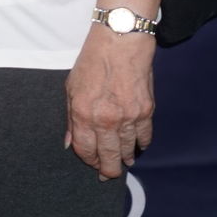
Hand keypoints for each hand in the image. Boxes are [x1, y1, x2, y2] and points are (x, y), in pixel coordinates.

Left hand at [65, 28, 155, 179]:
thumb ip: (71, 118)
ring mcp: (128, 117)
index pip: (85, 150)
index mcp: (83, 113)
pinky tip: (138, 146)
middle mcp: (106, 120)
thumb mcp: (71, 87)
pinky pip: (145, 137)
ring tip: (124, 161)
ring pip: (128, 150)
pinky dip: (141, 144)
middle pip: (108, 157)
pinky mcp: (146, 111)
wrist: (120, 41)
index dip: (88, 161)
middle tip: (108, 174)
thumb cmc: (92, 61)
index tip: (92, 164)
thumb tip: (70, 143)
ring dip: (125, 158)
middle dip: (108, 170)